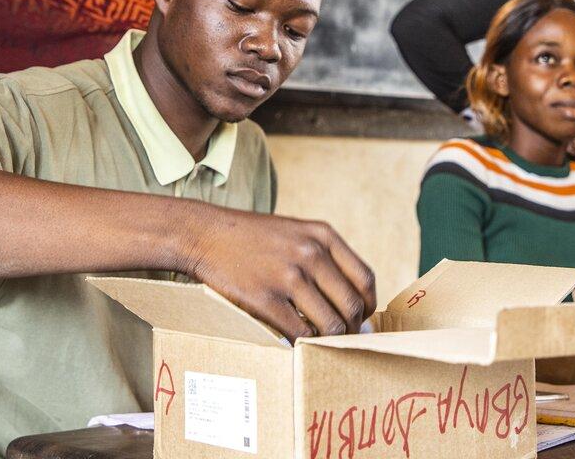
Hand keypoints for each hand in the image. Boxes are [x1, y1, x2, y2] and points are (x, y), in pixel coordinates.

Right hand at [181, 207, 376, 341]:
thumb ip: (325, 256)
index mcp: (323, 235)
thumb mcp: (297, 232)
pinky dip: (304, 343)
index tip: (361, 317)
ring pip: (331, 325)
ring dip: (330, 340)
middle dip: (352, 329)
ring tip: (322, 343)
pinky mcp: (266, 299)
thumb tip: (352, 298)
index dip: (368, 305)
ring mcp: (288, 277)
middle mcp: (311, 254)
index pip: (365, 279)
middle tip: (343, 338)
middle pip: (352, 306)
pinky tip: (298, 340)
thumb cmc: (253, 237)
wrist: (206, 235)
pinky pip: (300, 333)